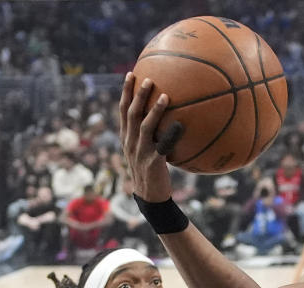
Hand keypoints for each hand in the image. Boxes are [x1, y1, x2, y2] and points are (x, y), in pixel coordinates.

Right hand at [119, 72, 182, 201]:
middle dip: (137, 95)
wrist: (149, 196)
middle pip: (131, 114)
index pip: (123, 110)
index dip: (125, 92)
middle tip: (147, 79)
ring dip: (154, 110)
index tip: (130, 74)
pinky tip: (180, 125)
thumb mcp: (146, 150)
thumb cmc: (151, 171)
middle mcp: (130, 142)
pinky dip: (171, 135)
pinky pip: (162, 146)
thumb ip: (151, 134)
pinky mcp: (153, 162)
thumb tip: (169, 115)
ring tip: (164, 96)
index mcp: (127, 138)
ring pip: (144, 126)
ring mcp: (141, 152)